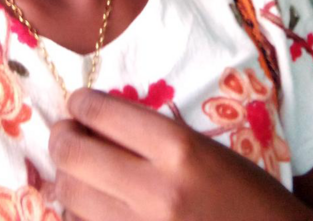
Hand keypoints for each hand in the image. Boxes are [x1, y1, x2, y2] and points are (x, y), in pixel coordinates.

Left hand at [49, 88, 312, 220]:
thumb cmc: (251, 197)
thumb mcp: (208, 151)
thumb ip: (154, 137)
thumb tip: (98, 123)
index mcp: (180, 150)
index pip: (105, 114)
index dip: (82, 104)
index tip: (78, 103)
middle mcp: (155, 191)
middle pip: (75, 154)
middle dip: (62, 137)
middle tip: (65, 133)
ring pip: (71, 196)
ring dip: (67, 177)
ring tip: (76, 171)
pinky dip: (77, 215)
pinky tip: (88, 207)